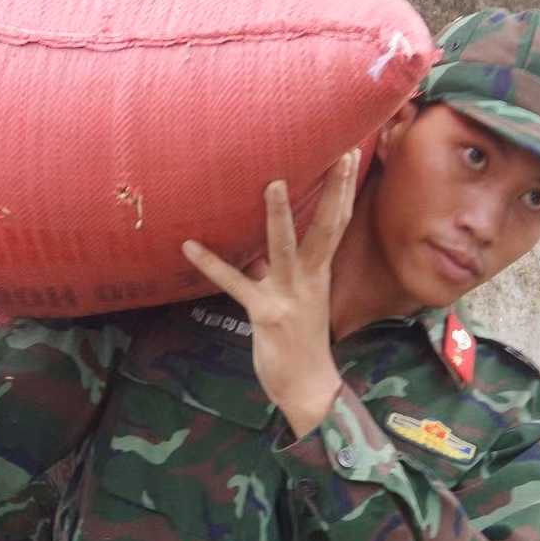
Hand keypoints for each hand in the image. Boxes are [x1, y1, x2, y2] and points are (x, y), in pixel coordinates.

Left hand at [181, 150, 360, 435]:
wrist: (308, 388)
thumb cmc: (299, 341)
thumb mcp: (293, 298)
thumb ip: (274, 269)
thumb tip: (254, 246)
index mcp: (320, 272)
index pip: (337, 222)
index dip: (344, 188)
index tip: (350, 153)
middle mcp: (310, 278)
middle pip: (327, 227)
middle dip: (335, 190)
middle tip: (342, 153)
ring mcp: (289, 296)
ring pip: (285, 248)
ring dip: (279, 216)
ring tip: (273, 183)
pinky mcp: (265, 314)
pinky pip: (236, 284)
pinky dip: (212, 264)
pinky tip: (189, 247)